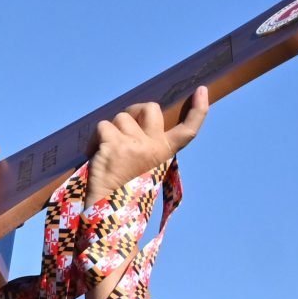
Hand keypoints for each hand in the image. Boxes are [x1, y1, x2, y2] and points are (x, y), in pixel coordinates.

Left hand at [87, 88, 205, 196]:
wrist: (106, 207)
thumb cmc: (123, 186)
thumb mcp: (145, 165)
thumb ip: (147, 144)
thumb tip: (135, 120)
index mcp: (164, 153)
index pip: (188, 130)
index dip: (198, 109)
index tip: (202, 91)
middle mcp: (153, 147)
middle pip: (150, 108)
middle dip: (135, 110)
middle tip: (123, 126)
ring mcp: (134, 145)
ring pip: (121, 117)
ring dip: (110, 130)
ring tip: (107, 151)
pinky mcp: (113, 145)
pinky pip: (103, 126)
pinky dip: (95, 138)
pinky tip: (95, 154)